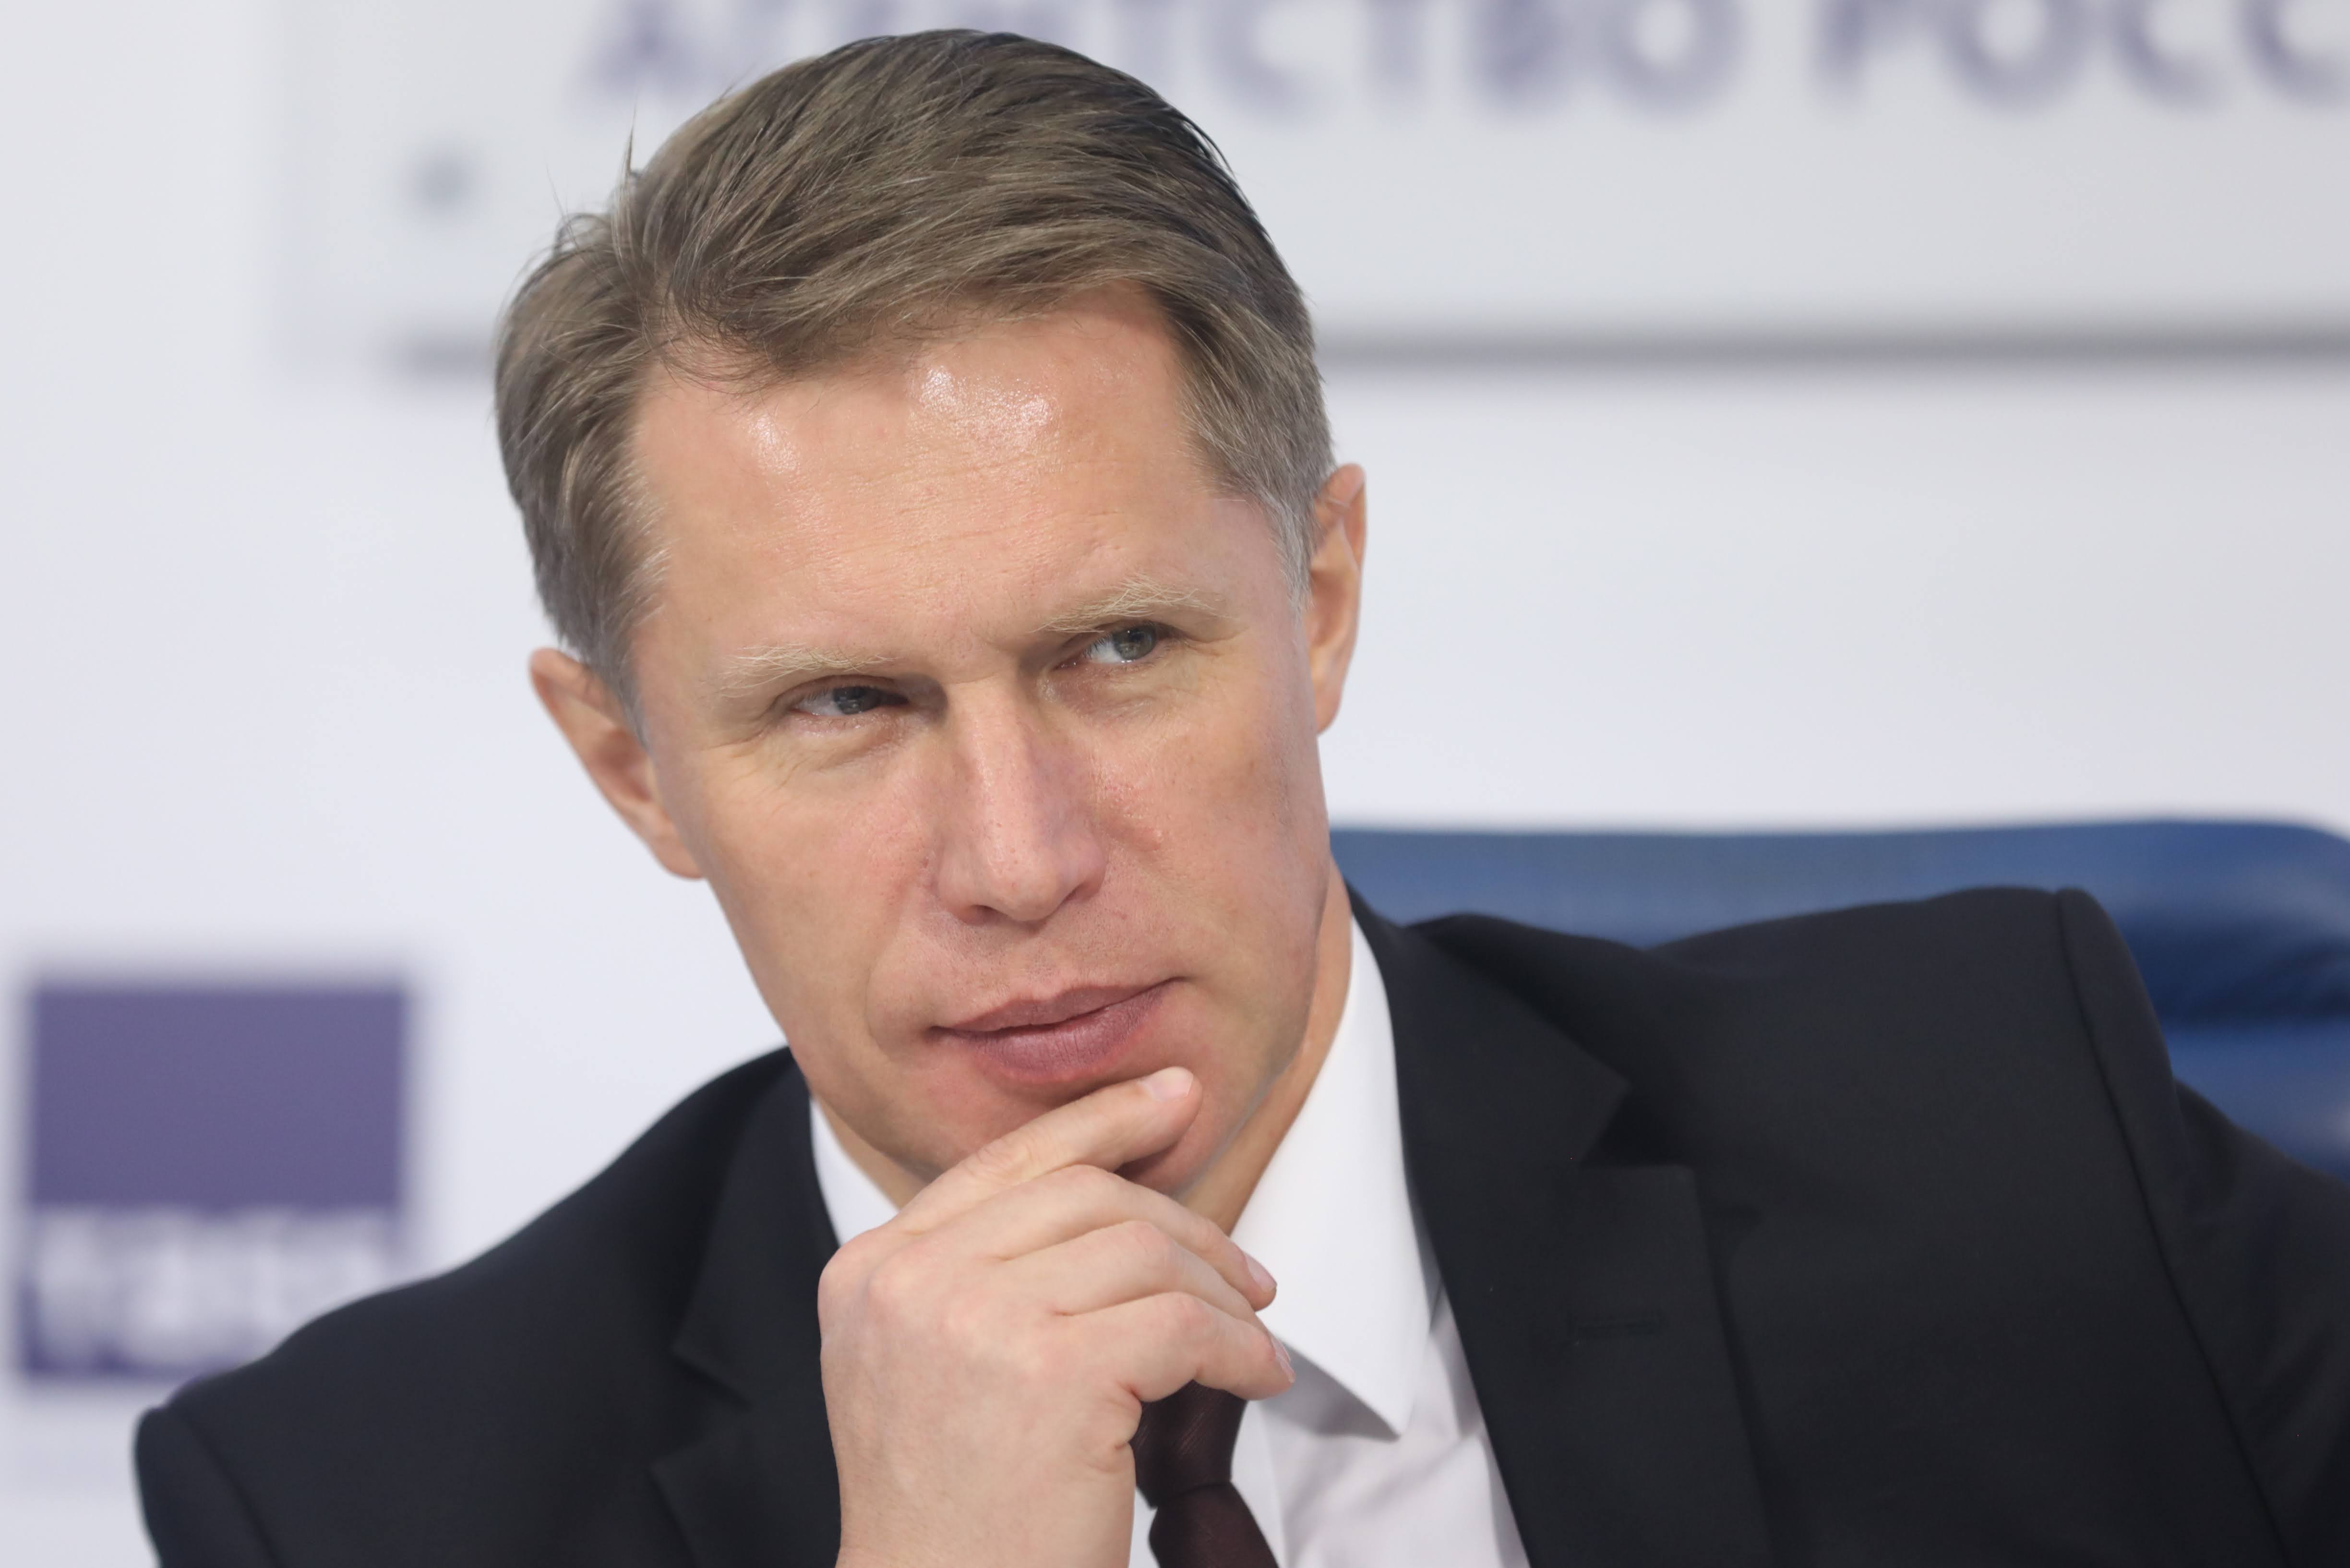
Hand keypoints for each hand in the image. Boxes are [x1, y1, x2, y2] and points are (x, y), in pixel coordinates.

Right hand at [820, 1066, 1292, 1567]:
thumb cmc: (954, 1514)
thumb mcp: (930, 1366)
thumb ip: (986, 1273)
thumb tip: (1112, 1190)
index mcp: (870, 1270)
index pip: (1005, 1161)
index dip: (1102, 1120)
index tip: (1175, 1097)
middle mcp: (910, 1281)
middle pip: (1085, 1195)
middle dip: (1185, 1225)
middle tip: (1246, 1276)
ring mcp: (975, 1321)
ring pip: (1143, 1250)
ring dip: (1219, 1295)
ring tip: (1251, 1340)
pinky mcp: (1053, 1373)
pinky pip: (1182, 1323)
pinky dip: (1236, 1349)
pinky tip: (1253, 1377)